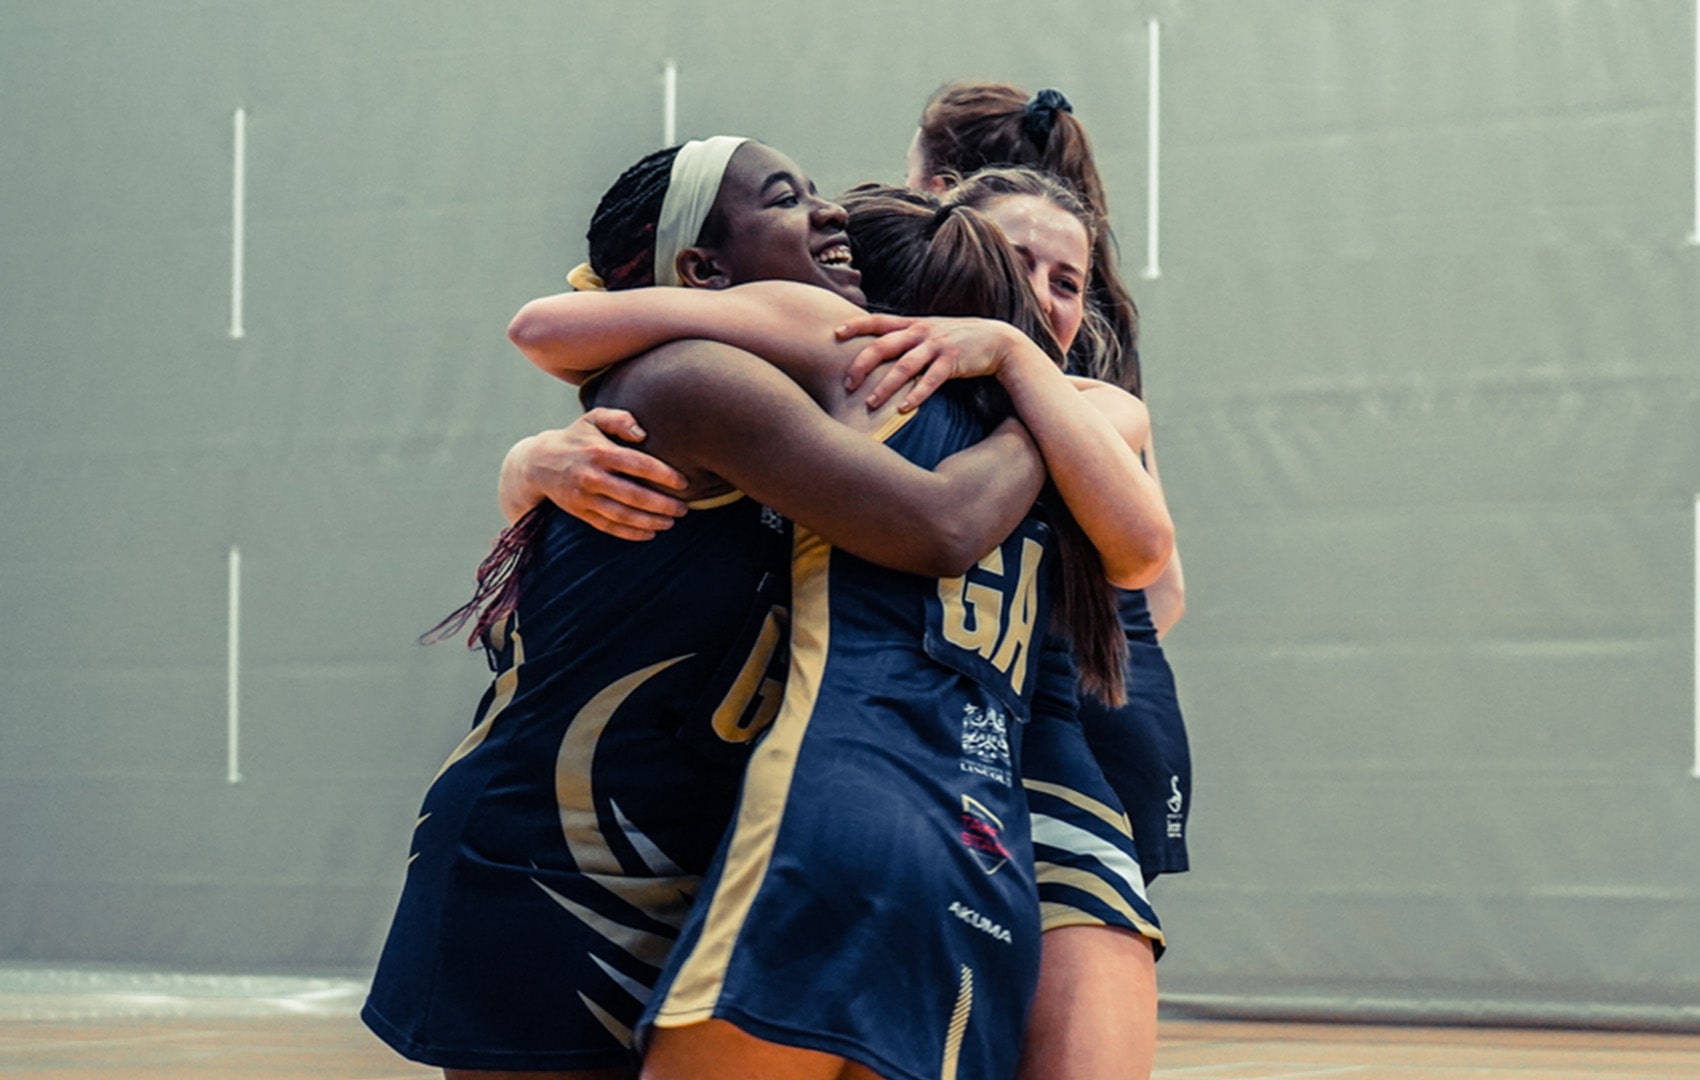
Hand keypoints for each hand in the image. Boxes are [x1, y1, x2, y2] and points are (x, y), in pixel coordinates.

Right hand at [502, 409, 689, 540]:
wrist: (538, 464)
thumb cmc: (576, 438)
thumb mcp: (593, 418)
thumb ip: (619, 419)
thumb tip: (643, 433)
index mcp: (599, 452)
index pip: (638, 464)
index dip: (664, 475)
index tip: (684, 483)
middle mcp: (592, 476)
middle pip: (634, 495)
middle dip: (663, 504)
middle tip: (684, 508)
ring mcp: (585, 497)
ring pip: (623, 515)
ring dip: (650, 521)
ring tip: (671, 522)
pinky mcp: (581, 512)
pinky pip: (609, 527)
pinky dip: (631, 533)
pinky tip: (650, 533)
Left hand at [835, 314, 1019, 411]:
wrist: (997, 339)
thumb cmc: (958, 339)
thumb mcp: (930, 331)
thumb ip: (906, 338)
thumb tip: (879, 349)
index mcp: (913, 324)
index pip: (878, 321)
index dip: (856, 325)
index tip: (835, 333)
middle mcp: (922, 332)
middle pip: (884, 345)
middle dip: (862, 364)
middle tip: (847, 384)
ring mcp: (937, 346)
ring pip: (904, 366)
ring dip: (885, 386)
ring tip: (870, 403)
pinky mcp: (952, 361)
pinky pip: (931, 380)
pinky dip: (917, 395)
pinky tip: (904, 409)